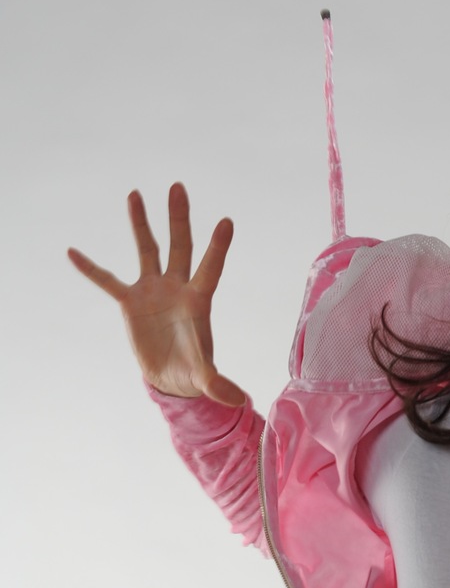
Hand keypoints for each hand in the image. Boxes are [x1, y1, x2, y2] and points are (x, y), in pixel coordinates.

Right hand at [68, 183, 244, 406]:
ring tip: (135, 194)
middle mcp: (177, 288)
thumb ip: (218, 384)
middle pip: (180, 246)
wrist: (171, 378)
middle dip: (179, 219)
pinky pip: (107, 281)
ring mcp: (153, 291)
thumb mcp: (204, 378)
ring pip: (147, 250)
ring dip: (140, 223)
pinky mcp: (131, 302)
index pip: (210, 269)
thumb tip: (238, 400)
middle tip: (177, 187)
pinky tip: (73, 252)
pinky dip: (91, 269)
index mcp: (198, 301)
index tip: (227, 221)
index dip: (218, 248)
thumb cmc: (192, 373)